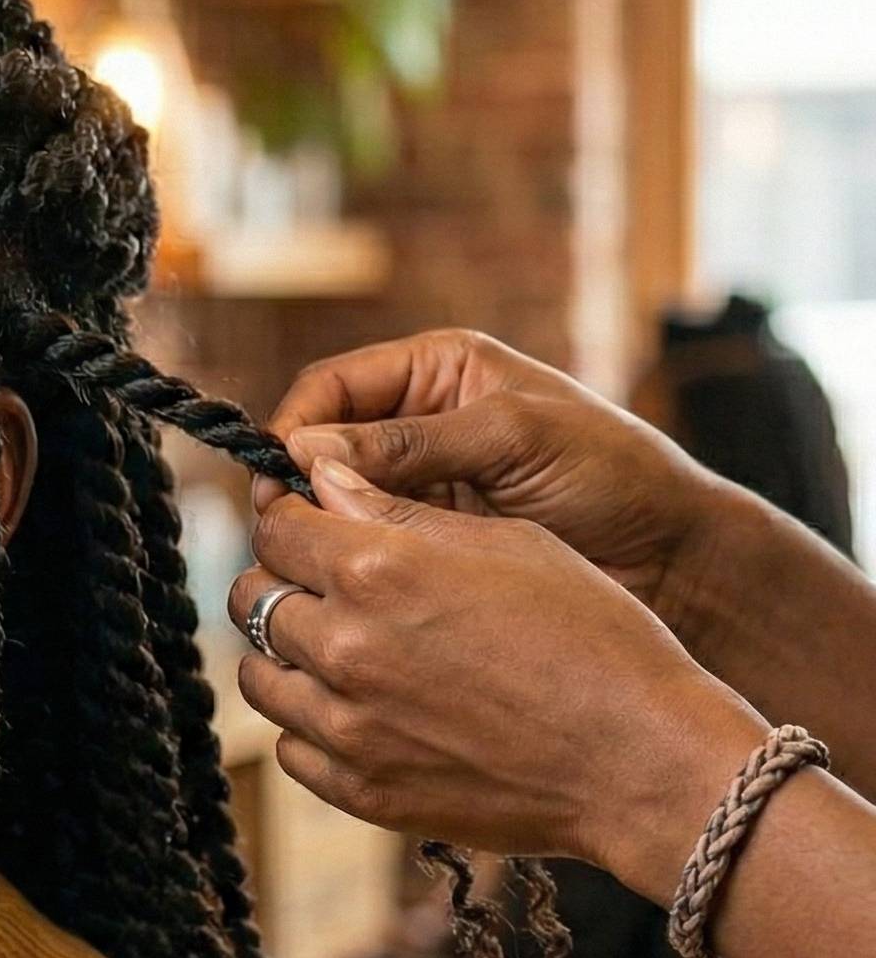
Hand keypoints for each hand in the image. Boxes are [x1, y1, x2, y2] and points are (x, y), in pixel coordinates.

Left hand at [229, 458, 766, 900]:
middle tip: (326, 586)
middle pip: (253, 599)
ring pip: (258, 676)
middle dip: (282, 582)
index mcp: (376, 570)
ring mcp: (346, 727)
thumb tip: (322, 479)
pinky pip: (290, 748)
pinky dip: (311, 726)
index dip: (293, 518)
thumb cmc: (592, 635)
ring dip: (287, 656)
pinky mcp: (360, 790)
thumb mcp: (504, 542)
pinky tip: (361, 711)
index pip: (276, 527)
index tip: (315, 524)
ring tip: (342, 650)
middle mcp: (345, 647)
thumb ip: (397, 510)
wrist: (641, 759)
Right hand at [247, 329, 728, 642]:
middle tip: (286, 528)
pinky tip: (347, 585)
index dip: (295, 426)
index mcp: (436, 372)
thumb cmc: (614, 476)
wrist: (677, 560)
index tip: (279, 474)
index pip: (331, 387)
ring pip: (334, 502)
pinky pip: (367, 546)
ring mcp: (420, 487)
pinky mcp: (429, 543)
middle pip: (320, 446)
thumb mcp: (512, 439)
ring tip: (315, 561)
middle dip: (300, 483)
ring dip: (320, 528)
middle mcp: (417, 423)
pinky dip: (351, 562)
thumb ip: (410, 443)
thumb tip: (305, 453)